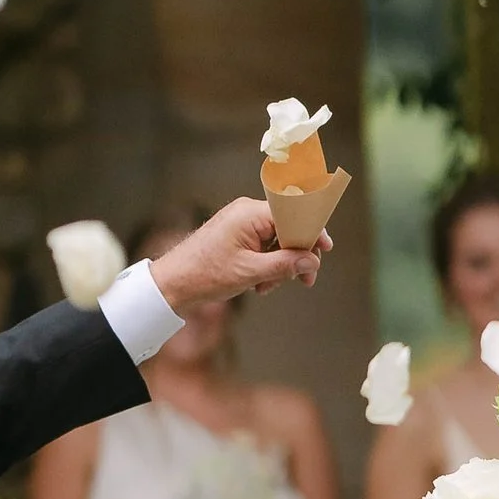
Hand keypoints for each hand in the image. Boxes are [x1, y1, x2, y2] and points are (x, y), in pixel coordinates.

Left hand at [146, 198, 327, 315]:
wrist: (173, 283)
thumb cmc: (206, 274)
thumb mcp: (252, 272)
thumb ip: (286, 264)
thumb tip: (312, 261)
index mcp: (250, 214)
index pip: (294, 215)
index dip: (312, 233)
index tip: (325, 250)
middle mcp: (247, 212)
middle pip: (288, 228)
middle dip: (296, 256)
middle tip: (303, 281)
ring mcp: (241, 223)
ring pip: (277, 240)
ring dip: (280, 265)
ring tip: (266, 286)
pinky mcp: (237, 234)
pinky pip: (264, 245)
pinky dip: (267, 264)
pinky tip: (258, 283)